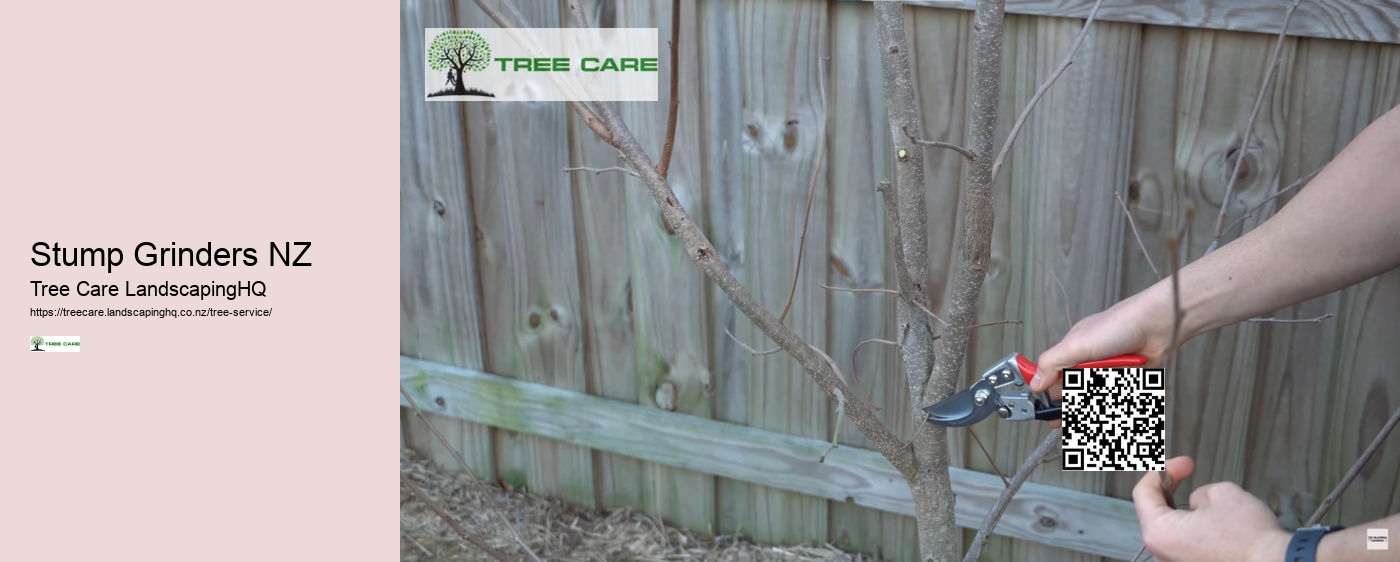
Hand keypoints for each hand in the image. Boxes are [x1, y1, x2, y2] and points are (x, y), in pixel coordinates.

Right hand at [1029, 291, 1171, 426]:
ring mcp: (1108, 371)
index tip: (1044, 411)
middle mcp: (1089, 362)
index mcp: (1072, 351)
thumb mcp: (1076, 345)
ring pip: (1094, 396)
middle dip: (1067, 405)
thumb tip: (1035, 382)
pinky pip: (1116, 398)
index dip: (1047, 393)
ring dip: (1092, 406)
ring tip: (1086, 415)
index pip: (1052, 376)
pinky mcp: (1126, 379)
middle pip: (1073, 391)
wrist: (1157, 327)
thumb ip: (1051, 363)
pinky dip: (1115, 404)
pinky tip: (1115, 400)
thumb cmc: (1120, 326)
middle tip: (1061, 420)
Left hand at [1135, 456, 1290, 561]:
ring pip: (1176, 532)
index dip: (1163, 472)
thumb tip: (1196, 505)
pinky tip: (1221, 528)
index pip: (1143, 494)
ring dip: (1188, 515)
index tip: (1184, 464)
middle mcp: (1162, 556)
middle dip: (1173, 492)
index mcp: (1159, 533)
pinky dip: (1200, 534)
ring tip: (1214, 506)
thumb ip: (1198, 494)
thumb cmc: (1249, 536)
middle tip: (1189, 474)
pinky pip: (1191, 548)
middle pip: (1157, 515)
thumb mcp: (1220, 493)